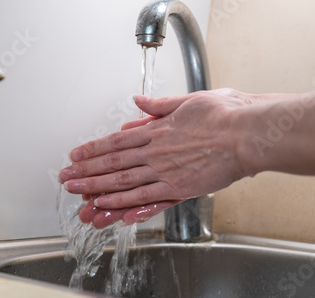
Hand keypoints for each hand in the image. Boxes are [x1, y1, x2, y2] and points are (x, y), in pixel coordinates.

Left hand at [59, 90, 252, 227]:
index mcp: (156, 130)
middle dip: (87, 173)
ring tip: (80, 200)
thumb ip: (159, 105)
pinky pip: (150, 200)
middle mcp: (156, 152)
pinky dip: (130, 207)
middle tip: (66, 180)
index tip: (75, 156)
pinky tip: (114, 212)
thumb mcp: (187, 100)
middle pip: (113, 164)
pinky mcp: (181, 189)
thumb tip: (139, 101)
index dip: (92, 150)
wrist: (248, 133)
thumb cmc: (224, 114)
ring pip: (125, 184)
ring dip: (100, 192)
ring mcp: (166, 172)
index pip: (115, 142)